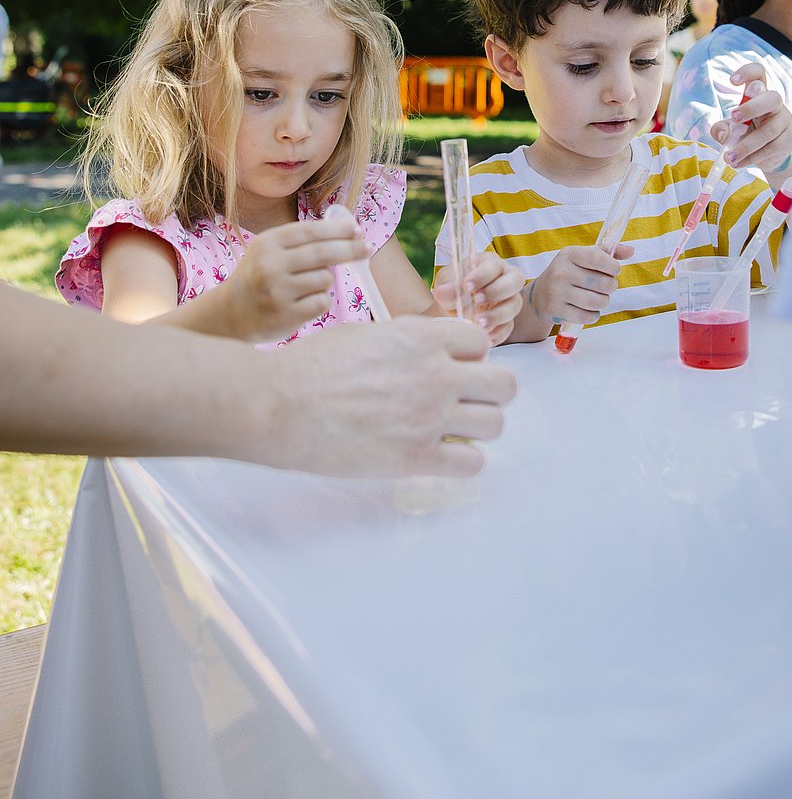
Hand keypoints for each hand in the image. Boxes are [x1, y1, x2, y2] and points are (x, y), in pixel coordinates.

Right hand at [225, 219, 368, 340]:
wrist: (230, 312)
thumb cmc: (259, 276)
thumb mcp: (270, 250)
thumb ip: (302, 241)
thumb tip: (348, 232)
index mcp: (267, 243)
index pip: (311, 231)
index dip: (338, 230)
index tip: (357, 230)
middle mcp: (270, 265)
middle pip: (323, 253)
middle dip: (350, 249)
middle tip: (366, 249)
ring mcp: (277, 291)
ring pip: (324, 279)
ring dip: (325, 281)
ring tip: (306, 286)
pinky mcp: (285, 315)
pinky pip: (321, 302)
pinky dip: (319, 300)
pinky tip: (302, 302)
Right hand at [262, 316, 516, 477]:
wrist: (280, 405)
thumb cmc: (311, 366)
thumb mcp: (366, 334)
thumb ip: (405, 343)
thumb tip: (422, 352)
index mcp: (422, 337)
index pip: (480, 343)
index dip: (469, 357)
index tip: (453, 369)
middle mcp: (436, 374)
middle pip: (505, 384)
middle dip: (488, 393)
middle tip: (464, 401)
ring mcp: (431, 417)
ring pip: (495, 424)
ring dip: (477, 428)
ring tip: (451, 431)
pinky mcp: (418, 458)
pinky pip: (473, 463)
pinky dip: (461, 461)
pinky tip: (439, 456)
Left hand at [433, 254, 524, 345]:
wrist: (448, 311)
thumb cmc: (451, 289)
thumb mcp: (445, 284)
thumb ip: (447, 287)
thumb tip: (442, 292)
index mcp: (490, 263)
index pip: (494, 264)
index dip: (483, 275)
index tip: (467, 286)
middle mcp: (505, 279)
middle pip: (516, 280)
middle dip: (497, 291)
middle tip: (477, 300)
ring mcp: (509, 300)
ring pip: (514, 305)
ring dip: (497, 314)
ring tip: (478, 322)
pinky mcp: (507, 320)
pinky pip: (509, 326)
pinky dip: (498, 333)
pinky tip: (485, 337)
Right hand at [528, 242, 633, 327]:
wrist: (539, 295)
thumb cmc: (568, 273)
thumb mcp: (583, 258)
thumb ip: (607, 252)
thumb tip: (631, 250)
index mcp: (569, 254)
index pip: (598, 258)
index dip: (613, 267)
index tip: (613, 270)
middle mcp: (560, 272)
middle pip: (603, 283)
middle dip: (610, 287)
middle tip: (604, 287)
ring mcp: (556, 292)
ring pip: (598, 302)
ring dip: (603, 302)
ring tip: (597, 298)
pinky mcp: (556, 310)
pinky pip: (587, 317)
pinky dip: (593, 315)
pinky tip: (587, 309)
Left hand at [711, 67, 791, 176]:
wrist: (766, 155)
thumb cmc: (746, 134)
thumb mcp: (730, 129)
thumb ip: (721, 128)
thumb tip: (723, 133)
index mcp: (758, 94)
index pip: (759, 74)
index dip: (748, 73)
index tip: (732, 81)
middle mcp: (774, 104)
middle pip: (771, 98)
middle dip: (752, 107)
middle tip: (733, 117)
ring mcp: (784, 121)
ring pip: (769, 130)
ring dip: (746, 145)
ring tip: (729, 157)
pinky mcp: (787, 140)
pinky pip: (771, 148)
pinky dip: (752, 158)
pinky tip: (739, 163)